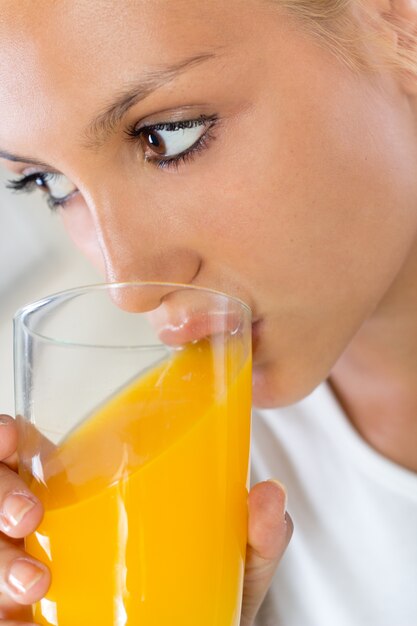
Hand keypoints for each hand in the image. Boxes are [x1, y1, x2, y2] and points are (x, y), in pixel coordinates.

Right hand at [0, 415, 291, 625]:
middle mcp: (47, 531)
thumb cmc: (198, 601)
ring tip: (35, 581)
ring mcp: (29, 574)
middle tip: (29, 516)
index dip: (6, 437)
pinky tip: (22, 620)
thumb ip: (254, 539)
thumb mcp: (228, 567)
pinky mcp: (26, 618)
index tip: (15, 439)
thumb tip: (270, 497)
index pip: (25, 451)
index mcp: (85, 497)